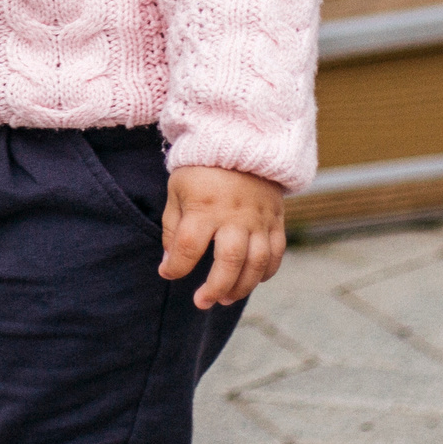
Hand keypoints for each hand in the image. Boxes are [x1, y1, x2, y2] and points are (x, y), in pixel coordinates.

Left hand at [159, 165, 285, 308]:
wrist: (240, 141)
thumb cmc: (201, 169)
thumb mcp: (177, 190)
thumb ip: (173, 226)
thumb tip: (171, 260)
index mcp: (204, 207)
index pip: (187, 248)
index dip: (175, 267)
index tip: (167, 273)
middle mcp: (234, 216)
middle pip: (228, 262)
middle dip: (214, 287)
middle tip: (202, 301)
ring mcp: (259, 219)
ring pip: (256, 263)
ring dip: (242, 287)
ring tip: (225, 298)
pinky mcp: (276, 220)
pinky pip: (276, 253)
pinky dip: (266, 272)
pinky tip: (252, 280)